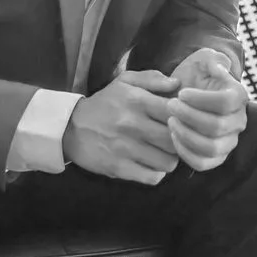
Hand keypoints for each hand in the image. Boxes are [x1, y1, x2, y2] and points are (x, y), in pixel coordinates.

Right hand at [65, 71, 180, 184]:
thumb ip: (152, 78)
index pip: (176, 112)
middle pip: (176, 140)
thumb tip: (177, 84)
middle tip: (176, 140)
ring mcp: (125, 149)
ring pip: (168, 162)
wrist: (70, 128)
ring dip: (170, 159)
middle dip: (181, 141)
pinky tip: (151, 165)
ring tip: (163, 153)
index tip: (183, 120)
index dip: (186, 118)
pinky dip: (156, 173)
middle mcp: (132, 124)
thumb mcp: (124, 82)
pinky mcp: (118, 168)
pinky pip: (152, 177)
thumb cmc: (104, 103)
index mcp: (137, 100)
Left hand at [165, 48, 247, 170]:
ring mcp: (228, 141)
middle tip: (170, 105)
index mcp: (238, 96)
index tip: (181, 93)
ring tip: (170, 121)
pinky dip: (185, 152)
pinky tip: (173, 136)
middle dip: (189, 116)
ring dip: (186, 135)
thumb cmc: (194, 76)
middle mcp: (238, 121)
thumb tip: (220, 67)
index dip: (201, 99)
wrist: (186, 95)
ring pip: (211, 147)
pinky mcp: (215, 157)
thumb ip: (211, 59)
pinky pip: (203, 163)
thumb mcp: (202, 60)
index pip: (226, 102)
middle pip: (217, 126)